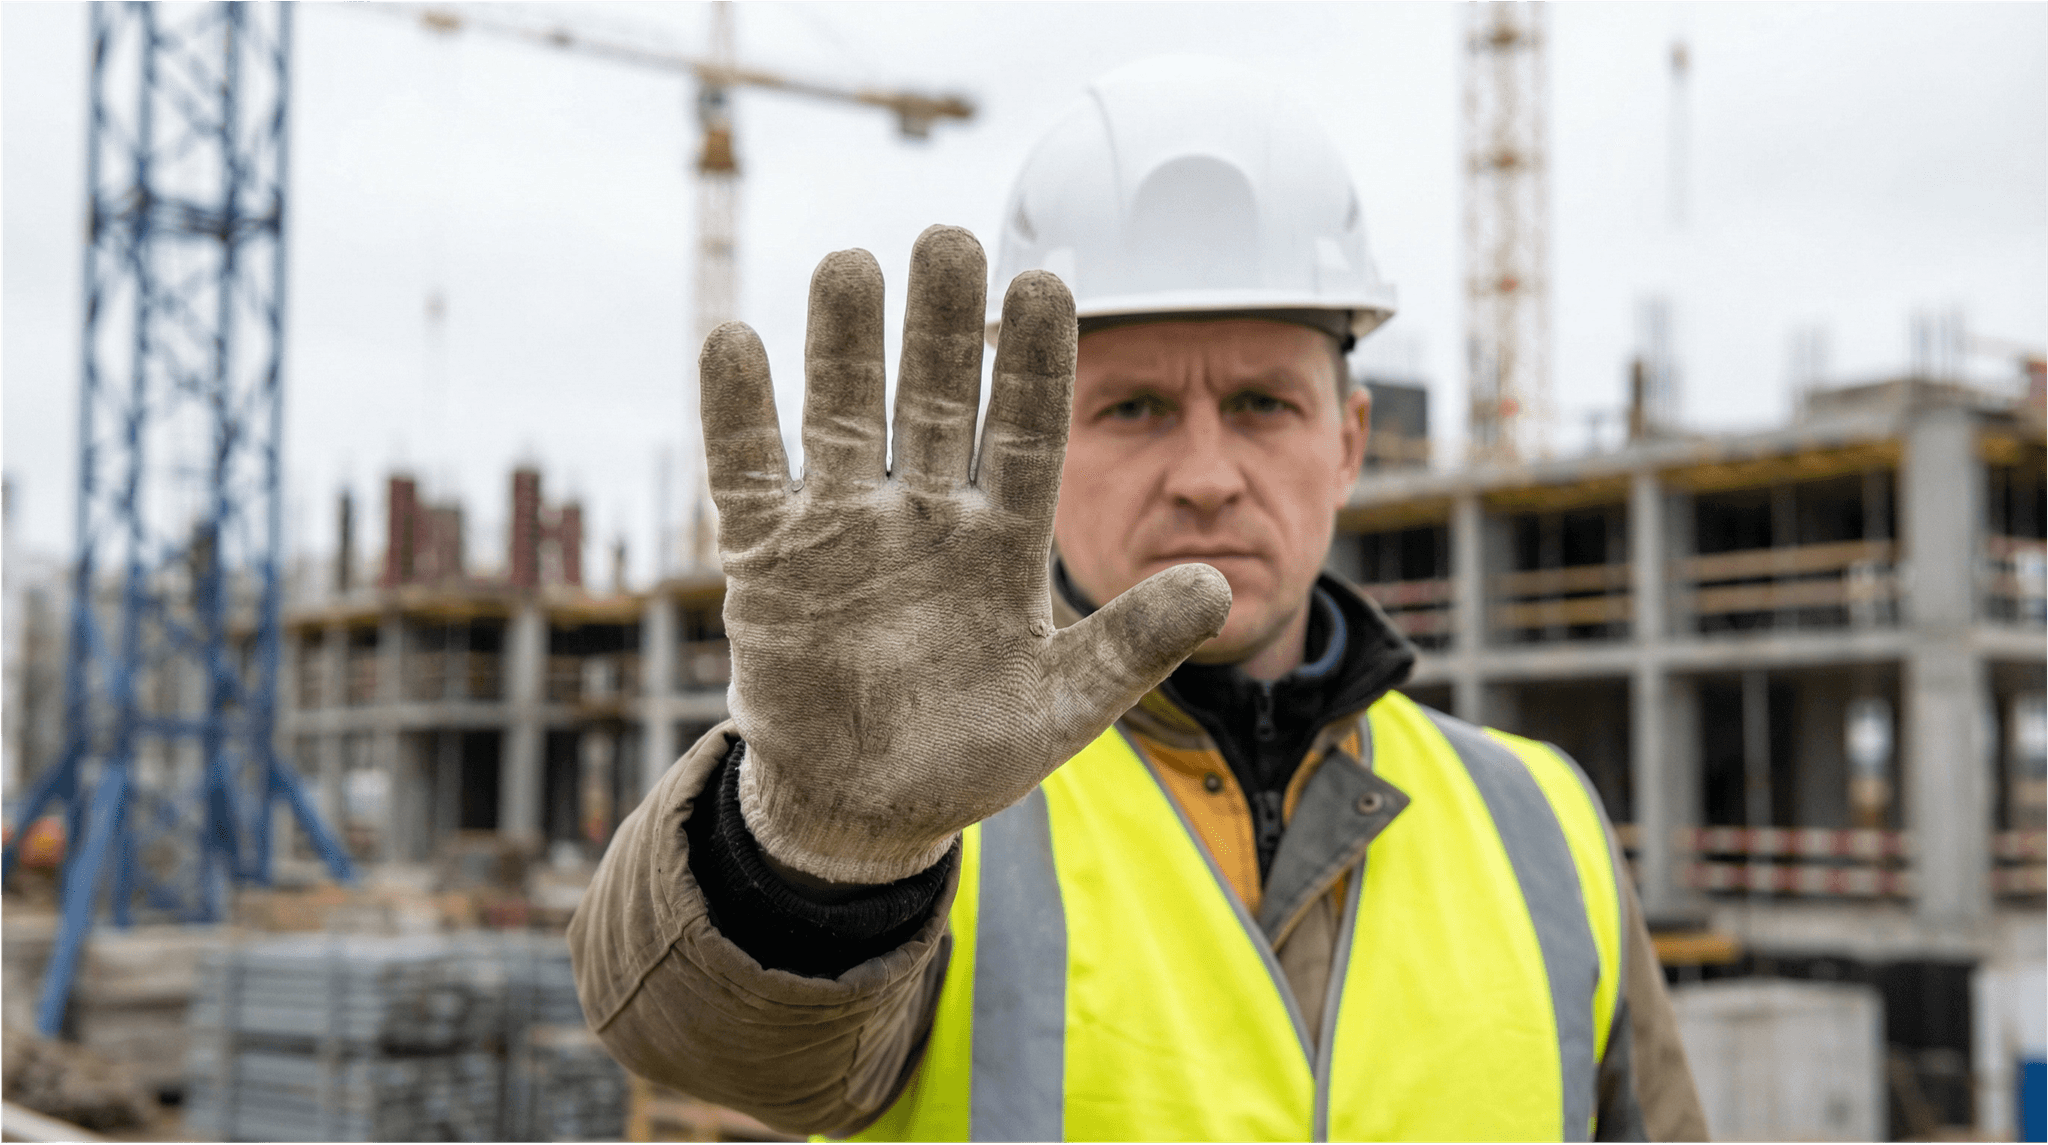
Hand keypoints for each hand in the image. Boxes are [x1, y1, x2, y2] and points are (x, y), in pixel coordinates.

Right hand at [699, 225, 1231, 884]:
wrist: (864, 805)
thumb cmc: (971, 750)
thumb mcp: (1064, 708)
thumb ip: (1133, 647)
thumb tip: (1223, 587)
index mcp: (1001, 541)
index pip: (1026, 432)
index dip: (1035, 363)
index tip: (1048, 283)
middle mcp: (926, 517)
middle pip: (936, 401)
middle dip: (943, 324)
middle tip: (948, 239)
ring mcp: (845, 531)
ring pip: (844, 418)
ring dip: (843, 345)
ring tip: (849, 263)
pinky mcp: (769, 561)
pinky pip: (750, 476)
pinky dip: (739, 415)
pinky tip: (734, 341)